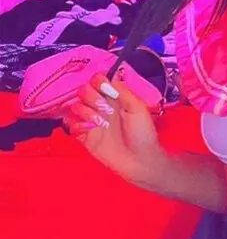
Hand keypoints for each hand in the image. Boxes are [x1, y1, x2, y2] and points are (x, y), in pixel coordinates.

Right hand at [62, 68, 161, 182]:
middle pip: (84, 91)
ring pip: (75, 107)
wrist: (140, 160)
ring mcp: (92, 122)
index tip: (101, 87)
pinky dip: (77, 125)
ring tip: (98, 122)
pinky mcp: (85, 137)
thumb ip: (122, 91)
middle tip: (103, 108)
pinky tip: (89, 130)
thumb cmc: (143, 133)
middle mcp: (101, 107)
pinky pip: (72, 126)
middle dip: (90, 96)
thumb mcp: (138, 108)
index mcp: (114, 98)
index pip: (98, 81)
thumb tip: (107, 79)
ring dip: (84, 111)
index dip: (97, 81)